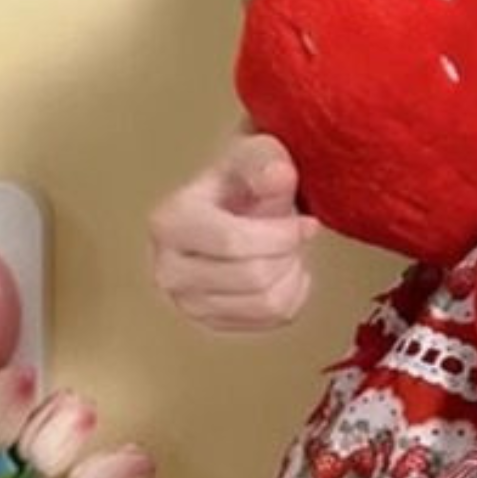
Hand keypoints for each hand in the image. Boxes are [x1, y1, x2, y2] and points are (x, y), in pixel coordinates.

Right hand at [148, 132, 317, 332]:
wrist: (231, 205)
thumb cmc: (240, 180)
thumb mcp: (254, 155)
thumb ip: (267, 161)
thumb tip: (278, 175)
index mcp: (170, 222)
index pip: (232, 242)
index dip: (281, 235)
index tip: (306, 222)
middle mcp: (168, 268)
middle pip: (253, 277)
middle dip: (289, 253)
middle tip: (295, 233)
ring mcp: (187, 302)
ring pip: (266, 303)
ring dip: (293, 273)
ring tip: (288, 250)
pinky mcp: (212, 322)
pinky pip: (273, 318)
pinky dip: (294, 294)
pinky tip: (285, 270)